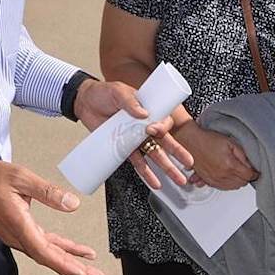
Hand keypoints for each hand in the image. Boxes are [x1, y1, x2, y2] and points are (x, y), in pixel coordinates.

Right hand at [0, 158, 109, 274]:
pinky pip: (45, 246)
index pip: (43, 251)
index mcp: (18, 224)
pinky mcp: (20, 232)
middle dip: (78, 273)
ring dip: (72, 265)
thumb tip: (72, 204)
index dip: (63, 264)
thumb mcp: (19, 177)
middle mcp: (18, 236)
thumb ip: (47, 191)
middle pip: (51, 260)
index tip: (81, 274)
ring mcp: (19, 237)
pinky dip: (63, 250)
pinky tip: (79, 254)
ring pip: (49, 256)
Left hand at [74, 79, 190, 189]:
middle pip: (166, 142)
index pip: (163, 122)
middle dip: (178, 154)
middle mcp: (145, 127)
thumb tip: (142, 113)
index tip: (154, 129)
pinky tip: (156, 182)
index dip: (162, 128)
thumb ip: (130, 101)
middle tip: (188, 164)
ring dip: (166, 168)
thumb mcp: (118, 91)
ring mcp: (136, 139)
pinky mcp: (124, 149)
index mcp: (149, 111)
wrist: (85, 102)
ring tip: (178, 179)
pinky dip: (147, 173)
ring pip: (155, 155)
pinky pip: (138, 163)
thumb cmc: (104, 93)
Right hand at [178, 124, 258, 189]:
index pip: (248, 176)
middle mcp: (221, 175)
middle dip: (247, 177)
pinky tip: (229, 178)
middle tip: (248, 170)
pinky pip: (222, 188)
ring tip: (239, 173)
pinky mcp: (207, 180)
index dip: (255, 173)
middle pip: (242, 183)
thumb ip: (242, 155)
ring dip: (238, 181)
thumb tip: (250, 165)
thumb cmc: (208, 139)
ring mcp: (214, 179)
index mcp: (229, 166)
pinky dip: (228, 184)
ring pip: (233, 187)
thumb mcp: (230, 142)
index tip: (256, 170)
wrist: (191, 141)